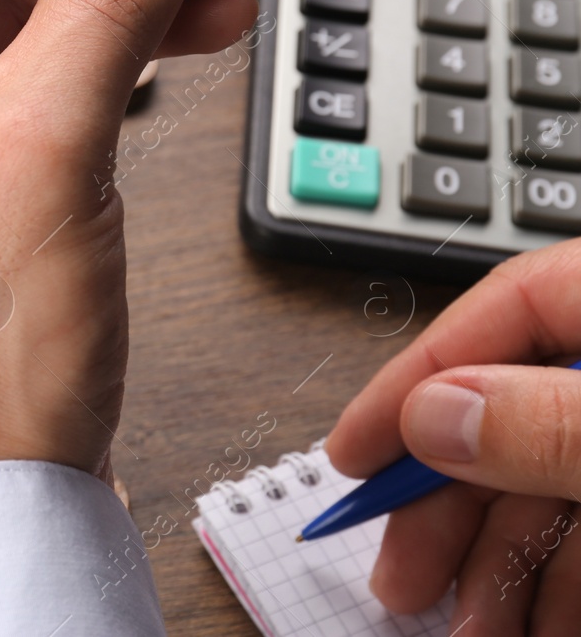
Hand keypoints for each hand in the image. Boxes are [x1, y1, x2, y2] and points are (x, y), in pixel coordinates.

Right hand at [327, 239, 580, 634]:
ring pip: (558, 481)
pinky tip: (542, 623)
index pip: (505, 308)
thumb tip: (436, 417)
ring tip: (475, 629)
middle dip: (452, 507)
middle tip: (402, 574)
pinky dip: (565, 578)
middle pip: (519, 412)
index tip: (353, 455)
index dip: (415, 383)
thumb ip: (548, 422)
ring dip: (504, 564)